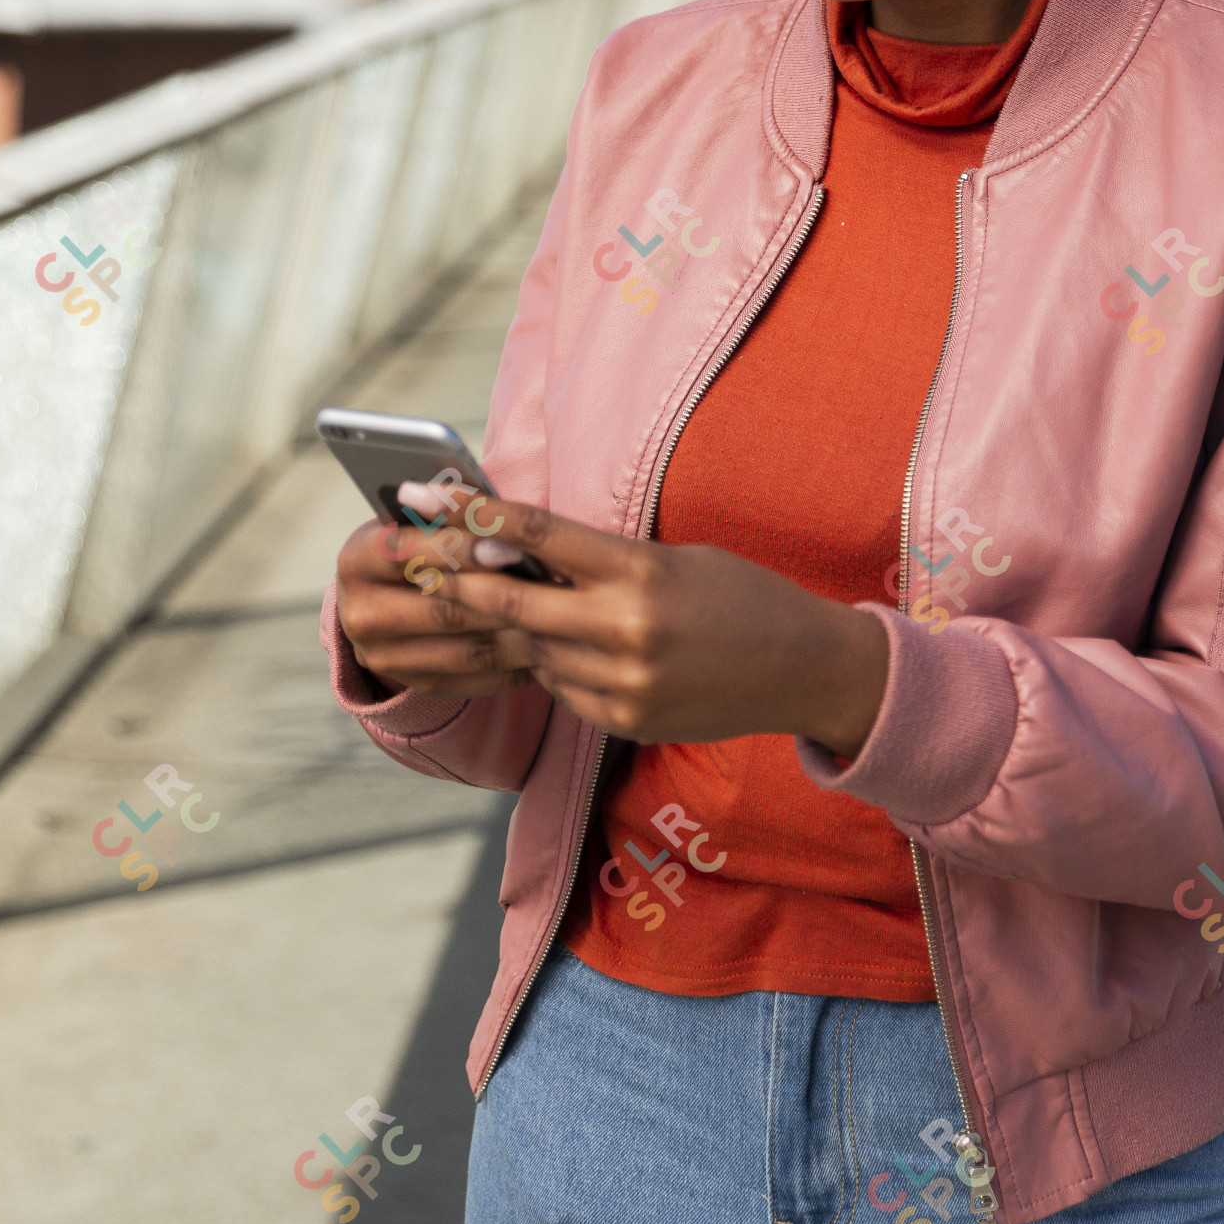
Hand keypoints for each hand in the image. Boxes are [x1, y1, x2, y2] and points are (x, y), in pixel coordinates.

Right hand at [334, 512, 533, 702]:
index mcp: (357, 560)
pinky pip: (473, 679)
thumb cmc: (417, 539)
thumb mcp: (416, 520)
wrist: (386, 595)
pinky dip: (514, 665)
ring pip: (464, 650)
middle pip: (441, 609)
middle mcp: (360, 615)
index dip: (460, 549)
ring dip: (516, 635)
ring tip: (560, 620)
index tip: (511, 546)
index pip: (406, 552)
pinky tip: (548, 649)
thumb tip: (503, 515)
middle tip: (552, 588)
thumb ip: (448, 518)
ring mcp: (383, 657)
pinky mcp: (413, 683)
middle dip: (501, 597)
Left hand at [337, 496, 890, 758]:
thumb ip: (605, 559)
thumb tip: (525, 550)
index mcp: (640, 572)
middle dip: (461, 581)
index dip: (481, 517)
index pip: (542, 536)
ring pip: (532, 650)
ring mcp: (623, 683)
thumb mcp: (675, 557)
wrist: (801, 668)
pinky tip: (561, 647)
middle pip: (514, 602)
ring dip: (510, 625)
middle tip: (423, 562)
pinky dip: (552, 664)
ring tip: (488, 601)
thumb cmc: (739, 594)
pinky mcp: (625, 721)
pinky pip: (562, 689)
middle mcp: (625, 630)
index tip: (437, 502)